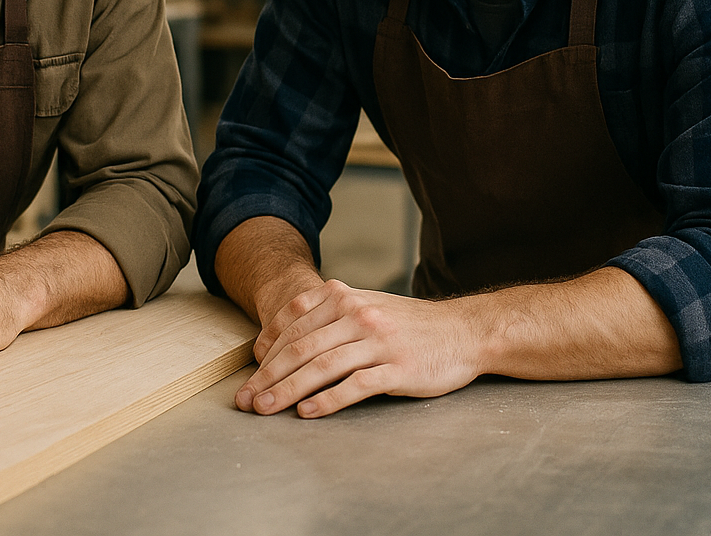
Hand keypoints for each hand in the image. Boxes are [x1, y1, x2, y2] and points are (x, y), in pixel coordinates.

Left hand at [236, 279, 481, 418]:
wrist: (464, 331)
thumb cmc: (409, 325)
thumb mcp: (367, 305)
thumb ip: (328, 315)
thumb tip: (281, 339)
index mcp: (346, 298)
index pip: (293, 322)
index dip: (266, 349)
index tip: (251, 373)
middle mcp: (359, 315)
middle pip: (301, 347)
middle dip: (267, 376)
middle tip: (246, 400)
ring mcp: (378, 341)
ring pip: (321, 366)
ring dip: (288, 390)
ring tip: (266, 408)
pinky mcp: (398, 368)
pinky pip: (355, 385)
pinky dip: (328, 400)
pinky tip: (308, 413)